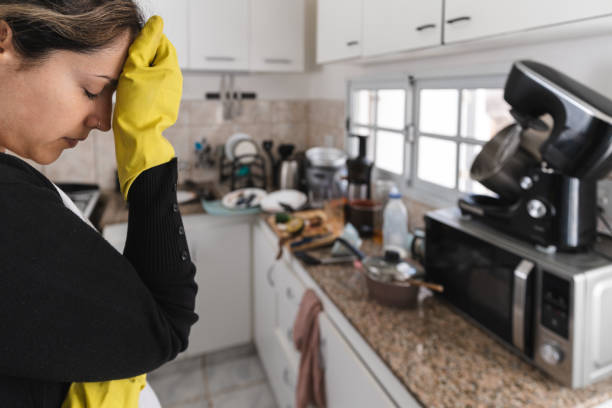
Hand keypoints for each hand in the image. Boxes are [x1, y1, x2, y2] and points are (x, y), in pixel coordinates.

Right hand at [112, 16, 182, 200]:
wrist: (138, 139)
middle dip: (142, 58)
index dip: (144, 42)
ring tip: (127, 81)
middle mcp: (175, 80)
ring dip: (140, 72)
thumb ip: (144, 44)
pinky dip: (142, 86)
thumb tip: (156, 23)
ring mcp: (171, 94)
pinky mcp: (164, 105)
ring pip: (154, 73)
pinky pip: (152, 88)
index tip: (130, 50)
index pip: (161, 42)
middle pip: (158, 57)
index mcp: (171, 68)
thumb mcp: (135, 68)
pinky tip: (131, 93)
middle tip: (126, 66)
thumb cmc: (135, 106)